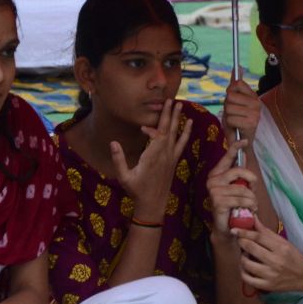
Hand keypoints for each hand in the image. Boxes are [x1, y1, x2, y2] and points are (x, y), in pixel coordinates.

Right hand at [109, 99, 192, 220]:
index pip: (157, 136)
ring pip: (176, 134)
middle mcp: (164, 155)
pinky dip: (186, 132)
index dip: (152, 128)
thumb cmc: (137, 190)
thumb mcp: (124, 177)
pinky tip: (189, 124)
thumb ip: (119, 160)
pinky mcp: (174, 160)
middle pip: (168, 130)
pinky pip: (181, 143)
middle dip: (169, 114)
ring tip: (181, 105)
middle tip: (170, 99)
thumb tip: (113, 142)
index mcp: (152, 157)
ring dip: (178, 119)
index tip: (142, 128)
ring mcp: (171, 157)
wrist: (153, 204)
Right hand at [205, 140, 253, 235]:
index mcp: (217, 173)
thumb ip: (239, 174)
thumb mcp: (237, 188)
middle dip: (252, 180)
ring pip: (243, 188)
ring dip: (252, 198)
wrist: (226, 228)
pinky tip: (250, 210)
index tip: (244, 140)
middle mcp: (212, 180)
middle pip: (239, 171)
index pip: (227, 157)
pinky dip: (250, 205)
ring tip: (253, 205)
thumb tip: (244, 155)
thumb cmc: (232, 206)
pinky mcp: (218, 202)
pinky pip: (241, 199)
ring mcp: (214, 190)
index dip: (235, 147)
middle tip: (254, 191)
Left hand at [222, 74, 260, 144]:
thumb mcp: (234, 101)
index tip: (233, 100)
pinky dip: (229, 124)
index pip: (237, 83)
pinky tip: (236, 127)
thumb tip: (237, 66)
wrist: (242, 142)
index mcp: (253, 95)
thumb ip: (235, 84)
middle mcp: (257, 103)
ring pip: (229, 107)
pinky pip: (230, 118)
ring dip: (227, 116)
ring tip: (234, 121)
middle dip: (227, 105)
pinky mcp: (251, 123)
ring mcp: (255, 113)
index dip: (230, 91)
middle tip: (233, 114)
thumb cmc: (237, 120)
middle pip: (230, 95)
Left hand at [234, 221, 302, 292]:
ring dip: (242, 257)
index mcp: (281, 248)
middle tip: (240, 241)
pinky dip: (243, 272)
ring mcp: (271, 275)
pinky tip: (246, 267)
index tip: (235, 230)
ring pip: (247, 264)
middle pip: (251, 248)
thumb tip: (253, 218)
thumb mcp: (283, 242)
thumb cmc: (293, 256)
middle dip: (241, 242)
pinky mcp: (268, 286)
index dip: (244, 232)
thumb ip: (266, 231)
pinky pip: (248, 279)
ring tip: (245, 255)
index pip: (258, 237)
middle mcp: (276, 261)